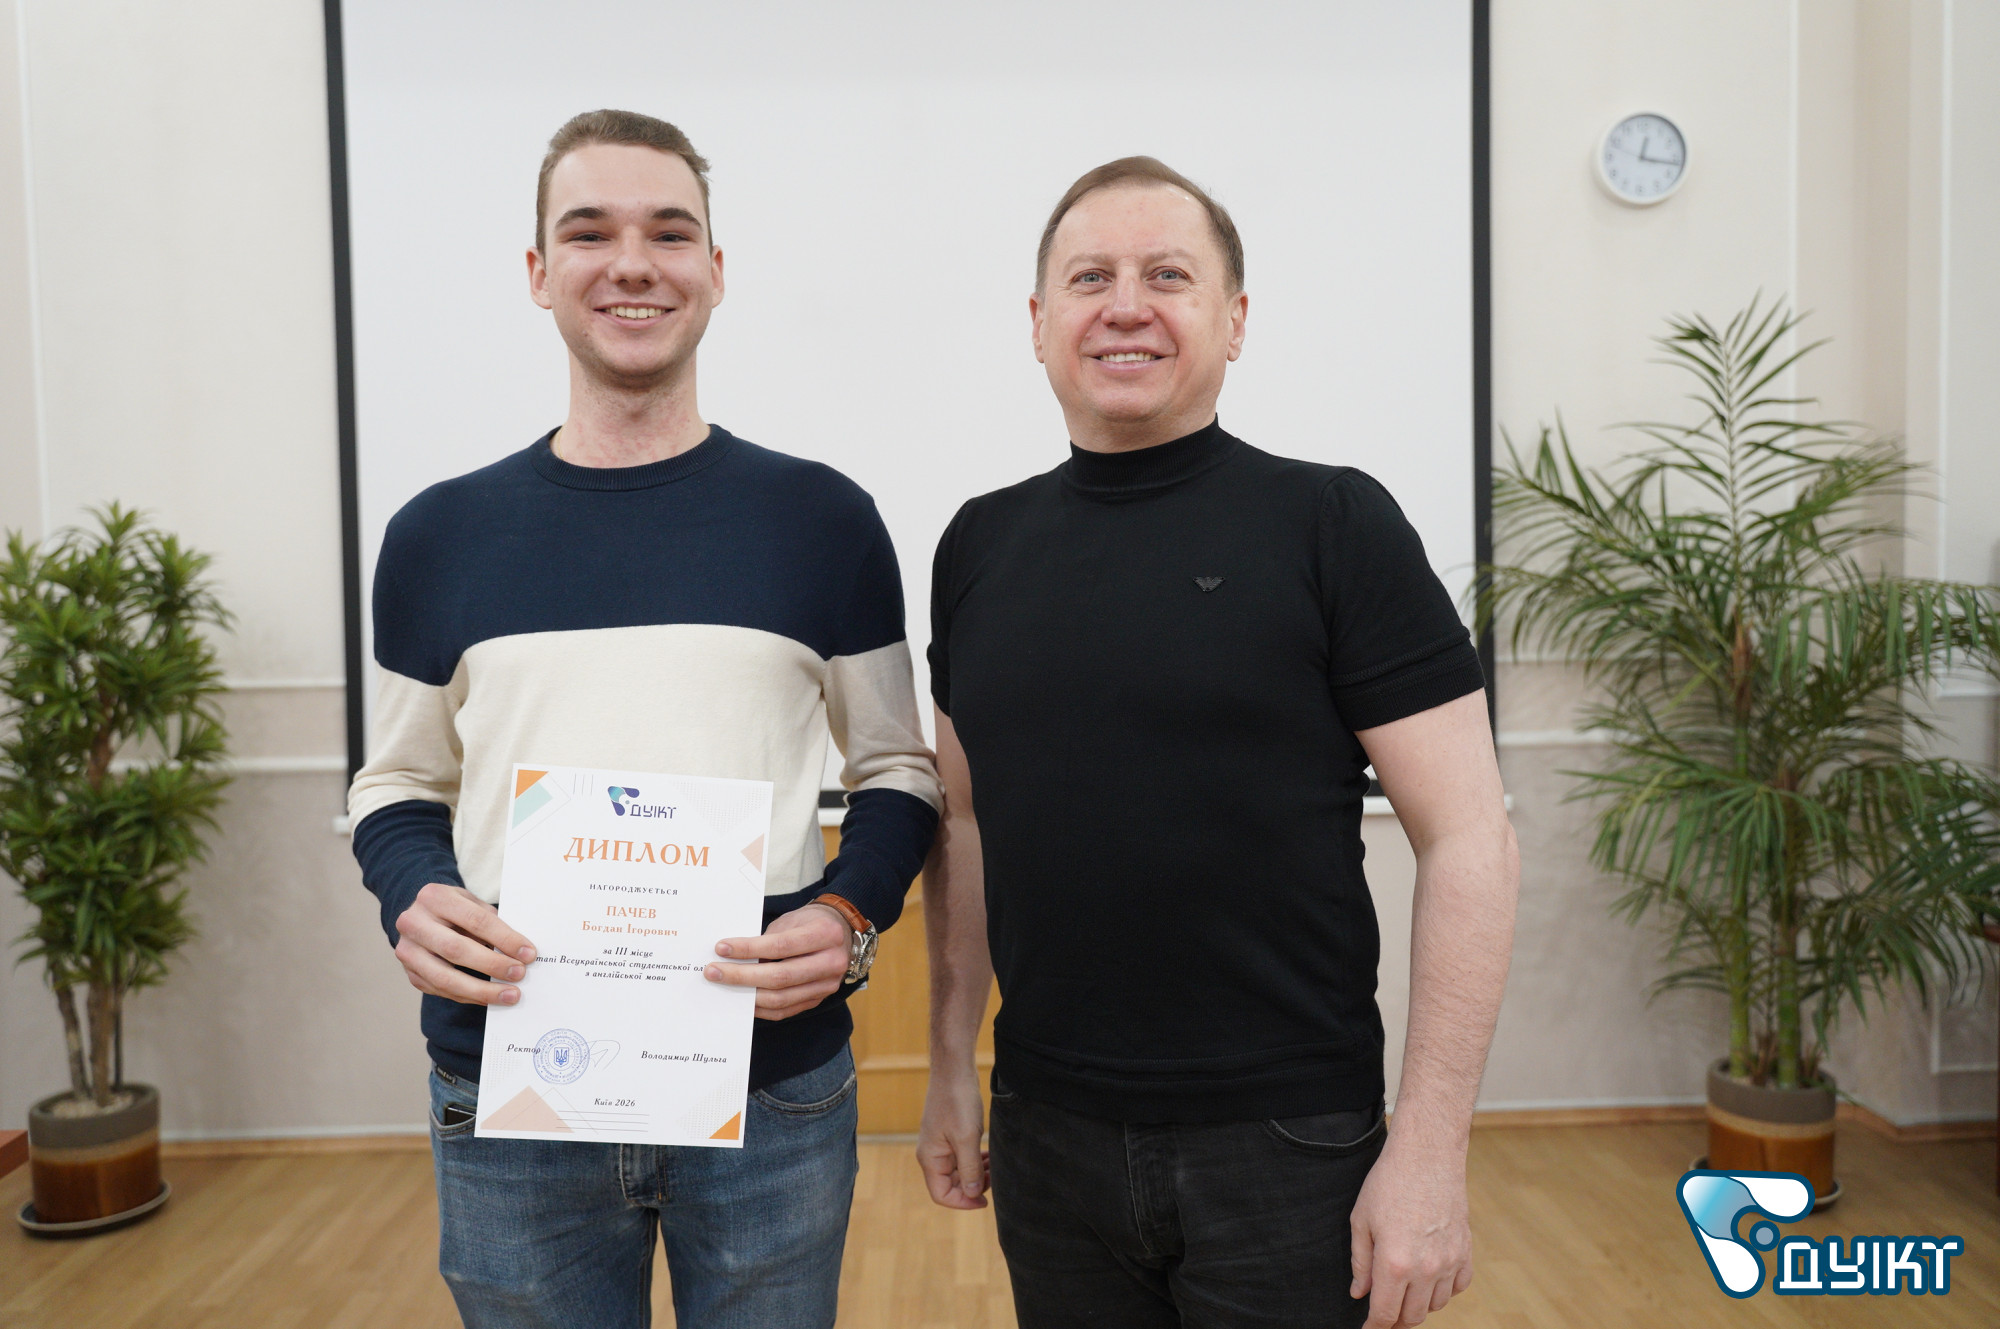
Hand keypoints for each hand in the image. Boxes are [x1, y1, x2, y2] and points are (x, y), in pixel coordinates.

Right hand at [393, 882, 536, 1004]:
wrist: (419, 916)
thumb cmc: (454, 909)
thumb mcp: (471, 902)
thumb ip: (491, 922)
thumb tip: (520, 951)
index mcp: (434, 897)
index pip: (475, 920)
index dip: (504, 938)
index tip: (528, 953)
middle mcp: (413, 923)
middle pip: (456, 949)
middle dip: (492, 965)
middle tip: (520, 974)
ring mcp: (408, 951)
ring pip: (445, 978)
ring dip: (482, 990)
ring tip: (510, 995)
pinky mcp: (411, 974)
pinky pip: (442, 991)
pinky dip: (470, 996)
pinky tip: (491, 997)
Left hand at [704, 903, 849, 1019]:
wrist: (842, 933)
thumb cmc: (811, 923)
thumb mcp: (792, 920)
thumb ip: (768, 939)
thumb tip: (732, 957)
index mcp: (826, 935)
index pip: (781, 946)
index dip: (748, 949)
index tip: (722, 948)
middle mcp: (831, 962)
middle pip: (780, 977)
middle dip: (742, 976)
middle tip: (714, 972)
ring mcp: (826, 986)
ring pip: (781, 999)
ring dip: (747, 995)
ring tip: (723, 985)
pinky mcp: (818, 1000)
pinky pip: (784, 1010)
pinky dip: (760, 1007)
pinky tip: (742, 998)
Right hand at [917, 1062, 988, 1208]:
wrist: (954, 1069)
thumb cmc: (957, 1100)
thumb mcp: (967, 1137)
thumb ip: (969, 1168)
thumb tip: (971, 1193)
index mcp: (930, 1158)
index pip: (941, 1195)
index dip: (962, 1202)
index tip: (985, 1200)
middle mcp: (932, 1154)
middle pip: (951, 1185)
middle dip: (973, 1186)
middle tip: (995, 1178)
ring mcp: (941, 1144)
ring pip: (959, 1171)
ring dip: (977, 1173)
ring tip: (996, 1167)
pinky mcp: (950, 1134)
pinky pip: (962, 1157)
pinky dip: (976, 1161)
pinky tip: (990, 1155)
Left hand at [1349, 1134, 1472, 1326]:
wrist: (1427, 1155)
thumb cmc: (1389, 1183)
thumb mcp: (1361, 1221)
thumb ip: (1360, 1263)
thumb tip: (1359, 1293)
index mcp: (1395, 1263)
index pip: (1385, 1314)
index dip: (1374, 1328)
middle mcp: (1426, 1269)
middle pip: (1412, 1316)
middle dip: (1394, 1320)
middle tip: (1382, 1311)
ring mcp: (1450, 1261)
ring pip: (1435, 1305)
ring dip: (1418, 1305)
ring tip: (1403, 1291)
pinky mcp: (1466, 1251)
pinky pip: (1457, 1287)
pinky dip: (1443, 1291)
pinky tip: (1428, 1278)